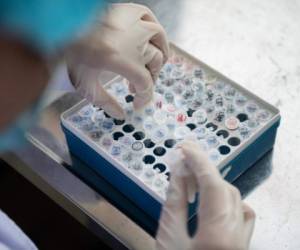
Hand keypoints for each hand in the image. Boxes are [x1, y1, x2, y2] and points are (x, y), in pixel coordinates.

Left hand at [66, 3, 168, 118]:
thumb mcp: (85, 84)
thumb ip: (105, 102)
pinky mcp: (128, 10)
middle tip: (137, 87)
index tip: (138, 104)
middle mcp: (132, 40)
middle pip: (155, 62)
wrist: (59, 26)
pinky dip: (154, 30)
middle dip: (149, 78)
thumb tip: (120, 116)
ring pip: (158, 40)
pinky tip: (150, 38)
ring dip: (158, 55)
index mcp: (121, 60)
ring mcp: (132, 23)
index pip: (145, 83)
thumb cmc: (70, 55)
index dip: (145, 97)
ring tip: (152, 65)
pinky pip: (150, 19)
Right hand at [156, 141, 254, 249]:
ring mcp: (243, 240)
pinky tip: (211, 196)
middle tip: (185, 157)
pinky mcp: (241, 243)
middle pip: (226, 189)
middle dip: (204, 170)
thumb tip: (177, 173)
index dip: (199, 162)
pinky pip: (240, 212)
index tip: (185, 148)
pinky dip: (225, 198)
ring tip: (192, 176)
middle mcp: (237, 237)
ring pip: (234, 199)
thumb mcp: (168, 239)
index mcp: (218, 236)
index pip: (213, 185)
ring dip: (213, 182)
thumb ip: (174, 204)